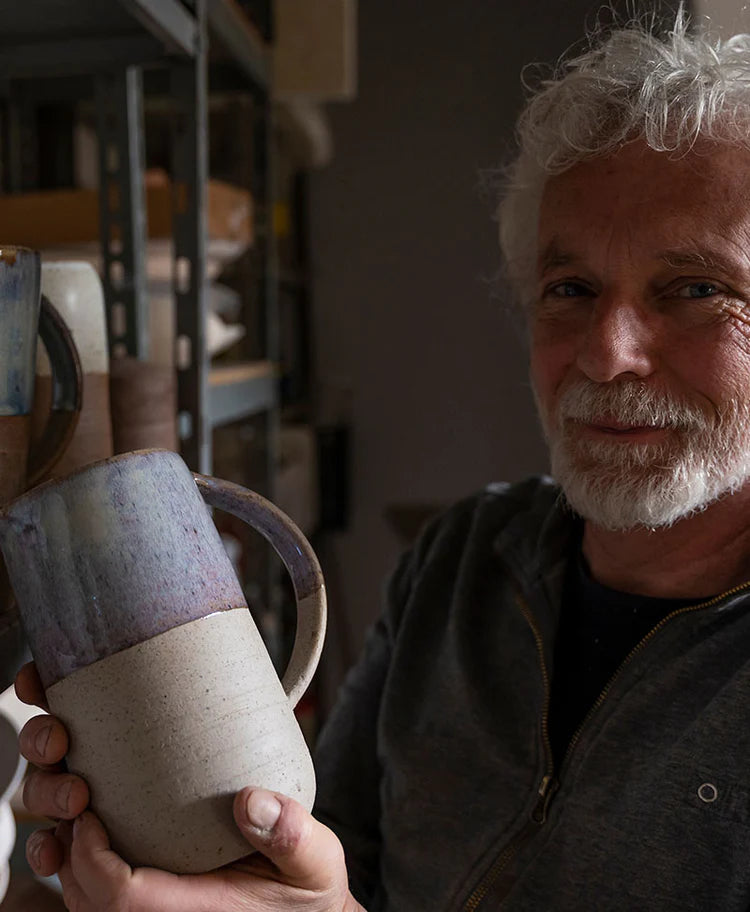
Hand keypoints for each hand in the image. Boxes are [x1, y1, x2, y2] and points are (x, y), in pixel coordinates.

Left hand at [16, 661, 364, 911]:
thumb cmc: (307, 894)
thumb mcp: (315, 862)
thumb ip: (291, 834)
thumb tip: (251, 799)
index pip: (120, 898)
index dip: (91, 855)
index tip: (89, 809)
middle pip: (89, 903)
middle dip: (72, 852)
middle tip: (81, 799)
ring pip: (88, 908)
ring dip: (74, 862)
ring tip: (84, 815)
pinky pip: (103, 907)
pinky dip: (88, 873)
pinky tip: (97, 837)